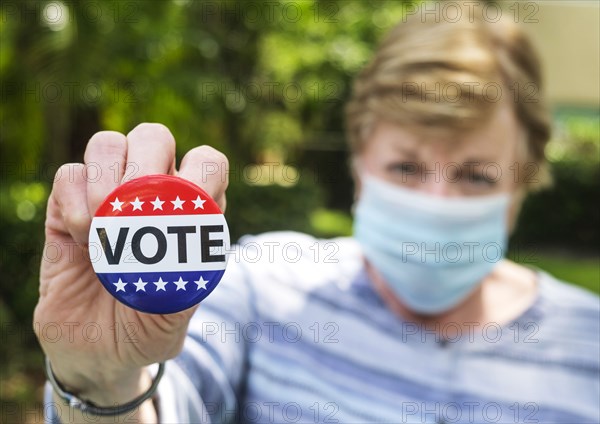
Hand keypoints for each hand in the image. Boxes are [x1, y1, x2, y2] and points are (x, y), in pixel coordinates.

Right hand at [34, 123, 227, 405]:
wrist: (97, 354)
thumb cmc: (147, 329)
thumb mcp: (177, 315)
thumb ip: (189, 280)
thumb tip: (191, 238)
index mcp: (190, 212)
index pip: (206, 161)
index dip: (201, 171)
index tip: (187, 210)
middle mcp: (151, 196)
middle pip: (153, 136)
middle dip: (146, 161)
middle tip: (135, 209)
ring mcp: (106, 198)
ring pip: (108, 143)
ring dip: (106, 177)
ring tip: (104, 226)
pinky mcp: (67, 209)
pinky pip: (68, 174)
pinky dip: (74, 198)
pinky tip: (82, 235)